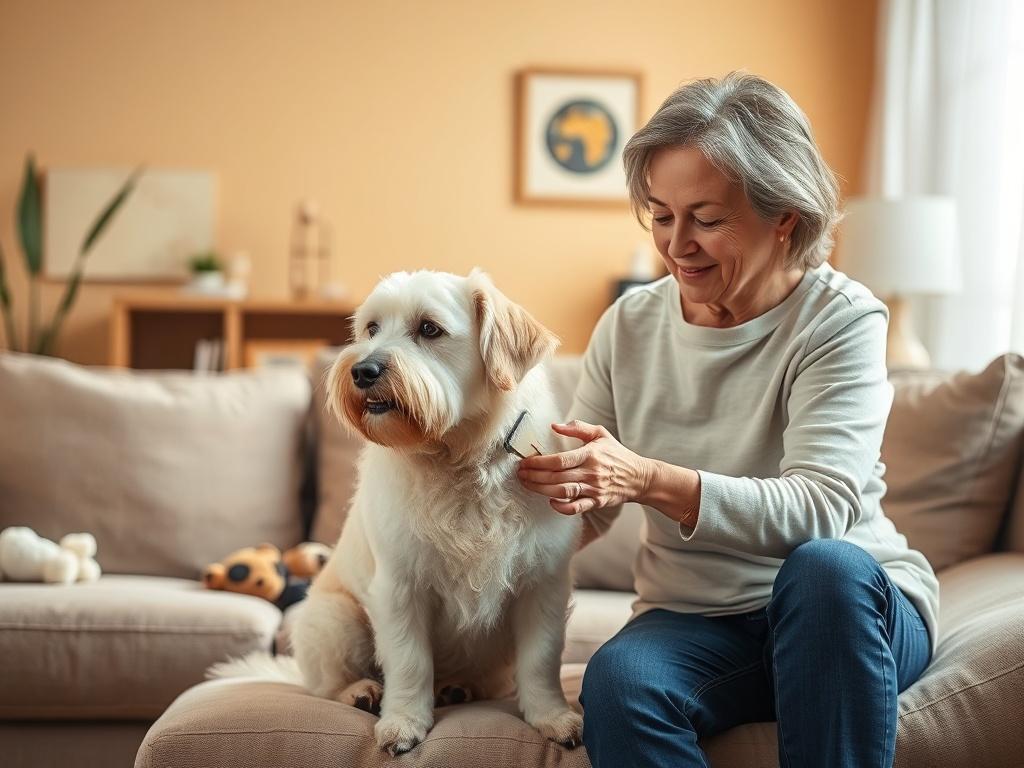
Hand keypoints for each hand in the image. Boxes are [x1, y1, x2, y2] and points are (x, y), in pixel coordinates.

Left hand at [516, 420, 652, 515]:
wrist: (639, 477)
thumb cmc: (616, 454)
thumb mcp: (600, 434)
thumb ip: (577, 427)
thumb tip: (554, 425)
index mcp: (590, 454)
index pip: (559, 460)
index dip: (539, 462)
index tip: (525, 462)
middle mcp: (591, 472)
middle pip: (556, 477)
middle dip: (534, 476)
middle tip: (520, 474)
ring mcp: (594, 489)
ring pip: (562, 492)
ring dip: (541, 490)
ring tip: (527, 484)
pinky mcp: (597, 502)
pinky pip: (576, 508)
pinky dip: (561, 507)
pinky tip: (550, 501)